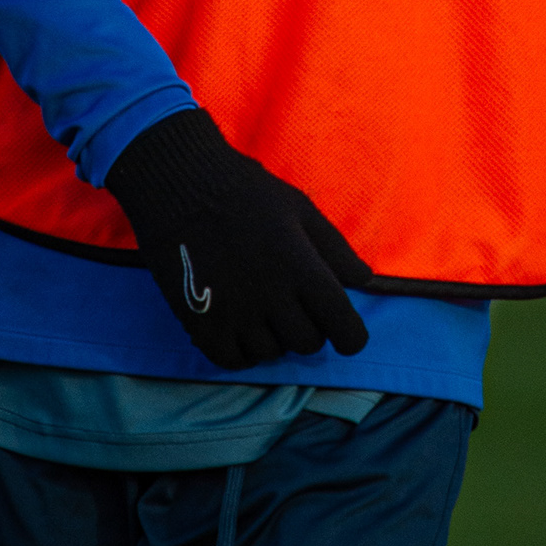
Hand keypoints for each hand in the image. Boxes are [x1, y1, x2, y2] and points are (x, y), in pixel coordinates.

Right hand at [104, 107, 371, 370]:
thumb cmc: (245, 192)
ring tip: (261, 308)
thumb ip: (335, 249)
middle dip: (310, 330)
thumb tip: (365, 281)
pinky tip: (239, 326)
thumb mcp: (300, 209)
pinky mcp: (201, 323)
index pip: (344, 328)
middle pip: (308, 344)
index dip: (351, 336)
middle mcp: (271, 297)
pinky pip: (232, 361)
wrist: (180, 185)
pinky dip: (241, 351)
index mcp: (302, 268)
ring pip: (271, 353)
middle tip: (295, 307)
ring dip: (274, 338)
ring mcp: (235, 314)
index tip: (344, 332)